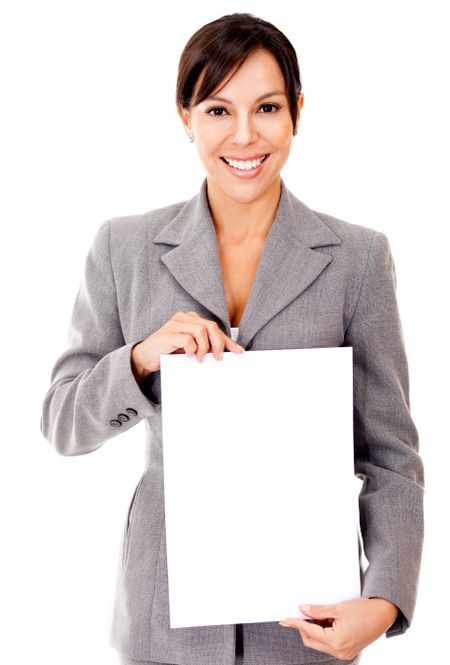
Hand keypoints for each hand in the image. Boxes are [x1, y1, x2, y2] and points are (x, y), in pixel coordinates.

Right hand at [131, 310, 244, 380]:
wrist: (144, 357)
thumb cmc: (168, 352)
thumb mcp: (190, 349)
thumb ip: (204, 347)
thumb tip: (223, 353)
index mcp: (191, 319)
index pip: (214, 327)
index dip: (227, 340)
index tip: (238, 351)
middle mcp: (183, 318)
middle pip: (210, 326)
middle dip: (219, 343)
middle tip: (219, 357)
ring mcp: (175, 324)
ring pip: (200, 331)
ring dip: (204, 347)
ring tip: (201, 358)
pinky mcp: (168, 334)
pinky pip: (187, 339)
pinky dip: (191, 349)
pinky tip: (188, 356)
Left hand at [279, 597, 398, 660]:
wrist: (383, 614)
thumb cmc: (364, 610)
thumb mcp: (338, 608)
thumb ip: (318, 611)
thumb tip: (302, 609)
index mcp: (336, 641)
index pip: (309, 632)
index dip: (295, 624)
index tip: (285, 620)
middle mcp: (339, 651)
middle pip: (312, 641)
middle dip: (305, 627)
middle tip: (304, 613)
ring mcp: (344, 654)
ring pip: (320, 643)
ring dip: (316, 630)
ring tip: (322, 615)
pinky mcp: (348, 652)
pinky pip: (329, 645)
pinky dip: (324, 634)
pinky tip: (328, 622)